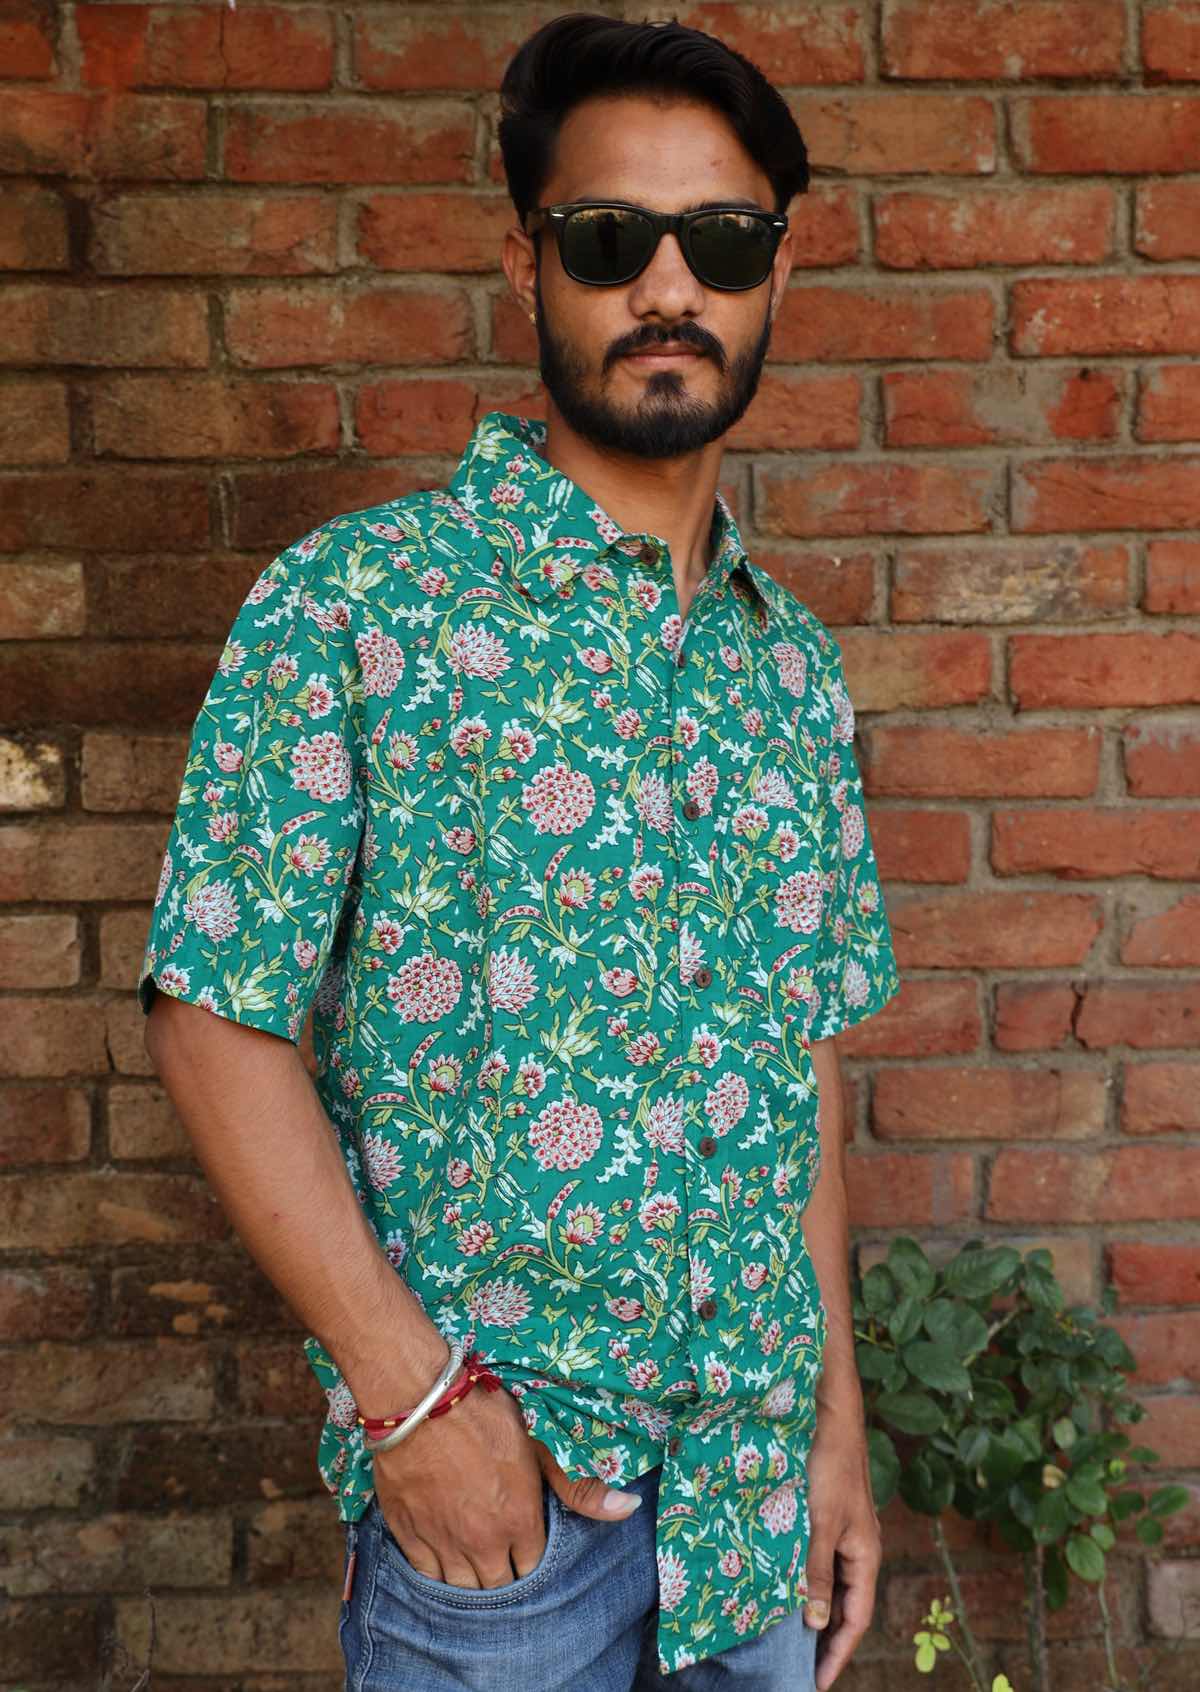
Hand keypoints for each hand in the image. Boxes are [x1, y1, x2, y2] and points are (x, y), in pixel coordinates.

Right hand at [373, 1383, 639, 1587]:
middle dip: (503, 1573)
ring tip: (473, 1560)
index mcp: (519, 1522)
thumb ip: (580, 1487)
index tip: (526, 1544)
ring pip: (461, 1587)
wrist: (420, 1400)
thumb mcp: (540, 1444)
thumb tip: (628, 1508)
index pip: (532, 1568)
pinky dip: (435, 1571)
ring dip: (470, 1578)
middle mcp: (482, 1542)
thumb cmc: (484, 1413)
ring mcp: (443, 1541)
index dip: (531, 1559)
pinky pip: (425, 1574)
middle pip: (497, 1586)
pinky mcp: (408, 1533)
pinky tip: (442, 1558)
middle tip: (500, 1553)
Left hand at [802, 1410, 881, 1689]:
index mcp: (866, 1556)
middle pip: (847, 1606)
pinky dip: (810, 1582)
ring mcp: (846, 1534)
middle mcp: (860, 1550)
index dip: (838, 1653)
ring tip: (792, 1639)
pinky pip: (823, 1563)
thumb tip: (817, 1622)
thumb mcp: (821, 1523)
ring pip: (833, 1585)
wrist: (832, 1419)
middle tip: (801, 1668)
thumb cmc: (829, 1468)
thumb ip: (817, 1571)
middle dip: (828, 1639)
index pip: (856, 1619)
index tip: (817, 1682)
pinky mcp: (830, 1519)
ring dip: (817, 1611)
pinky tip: (790, 1590)